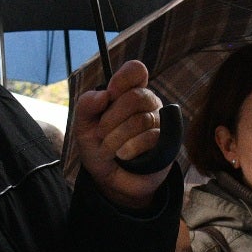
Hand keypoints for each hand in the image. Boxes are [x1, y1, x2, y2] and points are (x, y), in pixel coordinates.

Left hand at [73, 60, 171, 210]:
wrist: (111, 180)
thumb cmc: (99, 148)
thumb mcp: (84, 127)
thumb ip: (86, 106)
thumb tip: (103, 95)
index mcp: (128, 93)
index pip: (136, 71)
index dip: (124, 78)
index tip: (110, 94)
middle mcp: (148, 103)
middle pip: (136, 96)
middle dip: (112, 117)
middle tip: (100, 133)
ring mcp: (159, 122)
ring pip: (140, 120)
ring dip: (116, 138)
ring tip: (108, 150)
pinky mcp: (167, 142)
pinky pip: (150, 138)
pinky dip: (130, 149)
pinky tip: (124, 156)